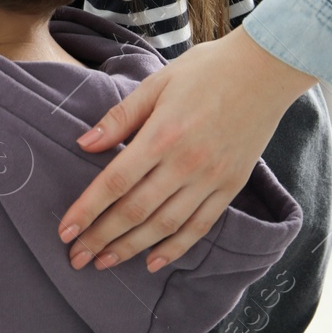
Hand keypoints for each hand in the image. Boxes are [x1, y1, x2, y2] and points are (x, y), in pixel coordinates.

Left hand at [58, 26, 316, 271]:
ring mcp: (211, 178)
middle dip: (101, 237)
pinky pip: (200, 226)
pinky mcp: (231, 186)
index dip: (88, 210)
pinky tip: (153, 262)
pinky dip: (176, 248)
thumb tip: (83, 145)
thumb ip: (119, 118)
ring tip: (104, 262)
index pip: (115, 182)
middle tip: (76, 257)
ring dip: (131, 248)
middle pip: (135, 210)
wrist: (266, 70)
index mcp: (162, 134)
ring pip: (164, 225)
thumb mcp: (156, 84)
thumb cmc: (206, 70)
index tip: (65, 231)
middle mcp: (186, 163)